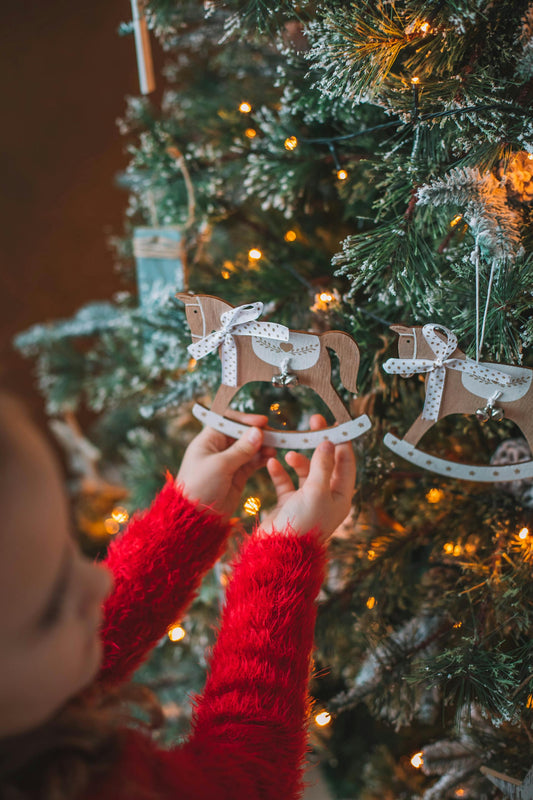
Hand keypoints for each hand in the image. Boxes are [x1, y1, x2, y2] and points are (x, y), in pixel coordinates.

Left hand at [177, 413, 273, 519]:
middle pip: (241, 434)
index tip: (262, 422)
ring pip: (249, 448)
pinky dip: (262, 458)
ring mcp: (228, 463)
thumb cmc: (200, 487)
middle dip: (258, 433)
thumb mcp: (220, 465)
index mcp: (208, 441)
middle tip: (275, 435)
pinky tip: (271, 456)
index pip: (227, 421)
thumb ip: (241, 449)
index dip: (245, 419)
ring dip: (263, 446)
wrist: (196, 518)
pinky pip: (252, 462)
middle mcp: (218, 449)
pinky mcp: (237, 476)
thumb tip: (258, 431)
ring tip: (276, 447)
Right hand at [261, 415, 355, 541]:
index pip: (346, 464)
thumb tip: (328, 442)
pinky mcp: (288, 503)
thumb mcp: (317, 490)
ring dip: (297, 459)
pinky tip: (272, 463)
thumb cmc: (303, 523)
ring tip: (288, 452)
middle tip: (313, 422)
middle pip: (325, 463)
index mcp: (341, 497)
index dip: (342, 443)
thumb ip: (322, 464)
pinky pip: (285, 482)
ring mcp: (306, 500)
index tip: (337, 423)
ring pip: (305, 471)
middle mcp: (326, 497)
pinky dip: (280, 471)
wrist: (277, 551)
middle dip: (318, 444)